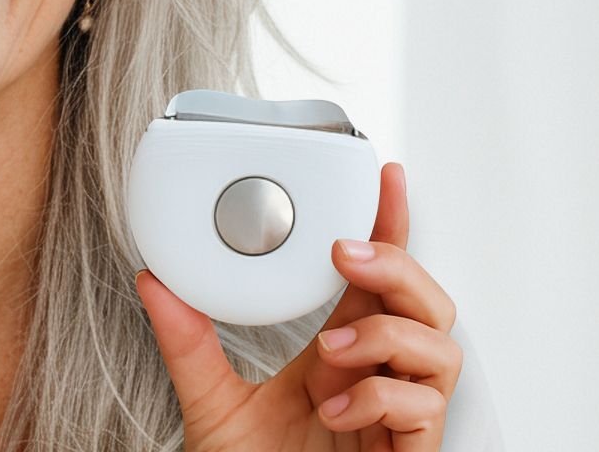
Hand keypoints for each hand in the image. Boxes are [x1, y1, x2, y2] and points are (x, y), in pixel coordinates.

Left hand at [134, 162, 460, 450]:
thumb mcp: (209, 405)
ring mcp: (398, 418)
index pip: (376, 282)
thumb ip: (187, 345)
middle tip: (348, 255)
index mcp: (340, 357)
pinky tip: (338, 407)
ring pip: (444, 347)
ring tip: (333, 351)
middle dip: (399, 265)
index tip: (382, 178)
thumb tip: (154, 282)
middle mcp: (377, 379)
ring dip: (389, 332)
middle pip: (429, 303)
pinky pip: (427, 409)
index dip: (389, 228)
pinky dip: (383, 394)